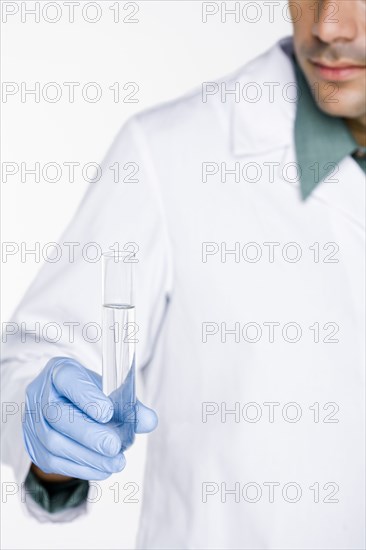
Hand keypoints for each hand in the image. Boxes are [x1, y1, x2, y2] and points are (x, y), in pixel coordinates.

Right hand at [23, 357, 156, 479]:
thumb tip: (149, 420)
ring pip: (54, 442)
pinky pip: (53, 462)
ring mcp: (33, 422)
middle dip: (89, 434)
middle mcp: (40, 394)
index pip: (68, 379)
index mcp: (60, 372)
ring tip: (115, 462)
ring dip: (88, 456)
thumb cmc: (87, 394)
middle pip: (57, 415)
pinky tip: (103, 469)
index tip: (108, 412)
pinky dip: (81, 468)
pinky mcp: (34, 447)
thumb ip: (128, 403)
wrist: (62, 405)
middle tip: (115, 446)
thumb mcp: (106, 389)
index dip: (87, 397)